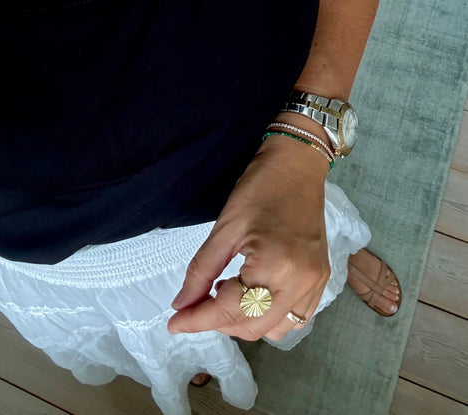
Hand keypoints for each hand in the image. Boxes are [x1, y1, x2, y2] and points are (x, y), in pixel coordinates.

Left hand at [167, 137, 330, 340]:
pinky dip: (268, 316)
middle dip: (218, 322)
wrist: (298, 166)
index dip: (198, 319)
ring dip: (244, 322)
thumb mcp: (224, 228)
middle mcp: (300, 283)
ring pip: (275, 329)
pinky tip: (251, 294)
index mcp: (275, 266)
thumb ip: (201, 271)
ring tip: (225, 294)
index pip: (230, 309)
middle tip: (196, 305)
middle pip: (252, 326)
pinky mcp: (321, 280)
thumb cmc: (260, 188)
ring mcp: (316, 284)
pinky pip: (295, 318)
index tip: (173, 323)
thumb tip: (181, 306)